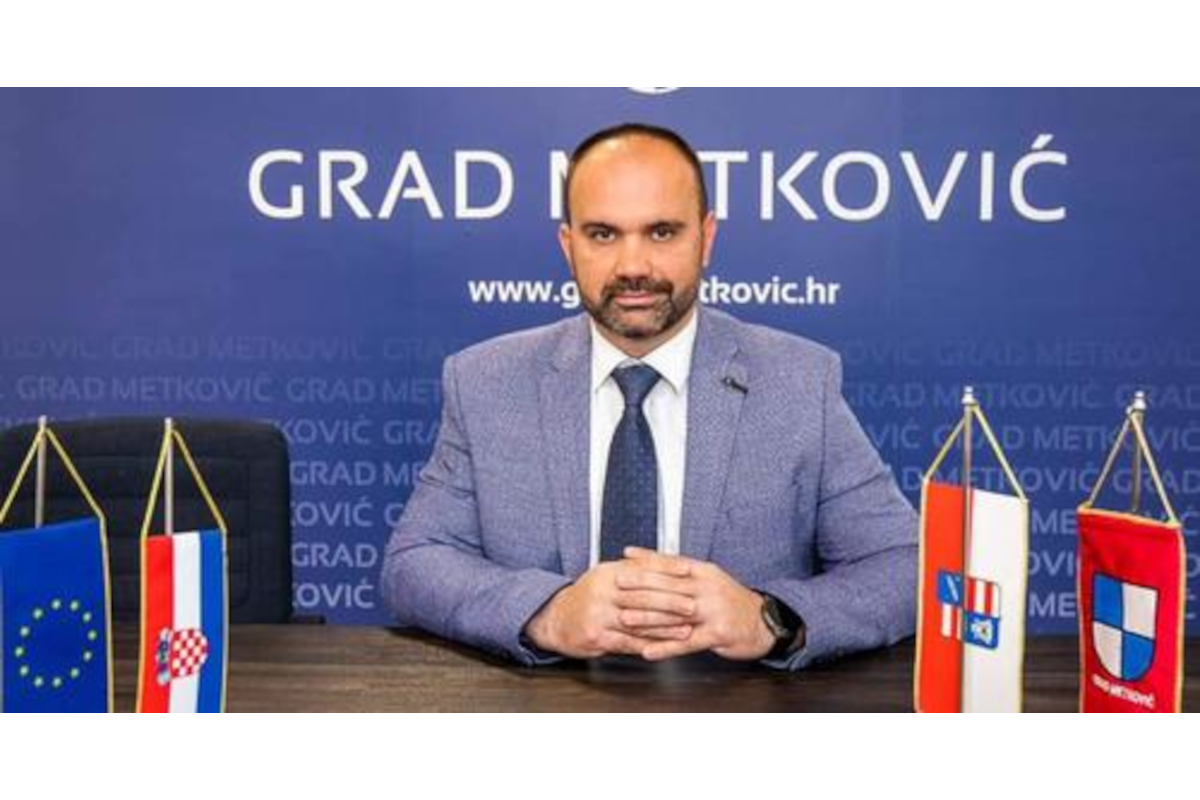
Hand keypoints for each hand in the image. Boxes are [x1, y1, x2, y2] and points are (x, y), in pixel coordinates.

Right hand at [524, 558, 696, 658]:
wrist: (556, 619)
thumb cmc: (587, 596)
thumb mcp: (606, 575)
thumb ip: (633, 568)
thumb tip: (665, 560)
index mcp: (608, 573)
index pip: (642, 569)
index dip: (667, 570)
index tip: (688, 572)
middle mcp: (602, 592)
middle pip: (643, 595)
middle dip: (672, 601)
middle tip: (693, 605)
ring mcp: (598, 615)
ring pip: (638, 621)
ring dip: (665, 627)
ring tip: (685, 629)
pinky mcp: (596, 637)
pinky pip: (627, 641)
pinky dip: (648, 645)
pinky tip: (662, 646)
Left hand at [619, 548, 776, 661]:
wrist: (764, 622)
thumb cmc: (731, 602)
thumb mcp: (711, 580)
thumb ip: (685, 573)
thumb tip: (656, 561)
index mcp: (705, 572)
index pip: (672, 563)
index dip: (648, 559)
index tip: (625, 556)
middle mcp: (708, 588)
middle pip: (669, 586)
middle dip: (640, 586)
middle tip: (616, 585)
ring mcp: (714, 611)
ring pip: (674, 613)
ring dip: (647, 618)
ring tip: (624, 619)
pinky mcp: (718, 633)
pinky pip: (687, 642)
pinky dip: (666, 648)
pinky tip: (648, 652)